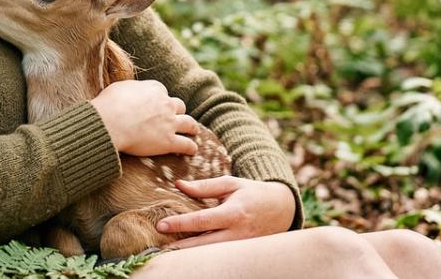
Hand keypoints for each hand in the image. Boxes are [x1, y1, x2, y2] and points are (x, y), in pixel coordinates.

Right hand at [90, 80, 199, 156]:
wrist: (110, 123)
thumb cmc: (108, 105)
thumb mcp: (119, 88)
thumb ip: (130, 89)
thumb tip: (129, 93)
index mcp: (154, 89)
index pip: (162, 91)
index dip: (159, 99)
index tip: (155, 105)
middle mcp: (165, 104)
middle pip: (178, 105)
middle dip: (177, 111)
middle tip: (175, 117)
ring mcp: (169, 123)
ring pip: (189, 123)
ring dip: (192, 127)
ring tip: (193, 130)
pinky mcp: (169, 142)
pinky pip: (186, 145)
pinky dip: (190, 148)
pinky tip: (192, 151)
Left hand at [155, 176, 294, 247]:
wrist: (282, 208)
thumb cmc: (252, 193)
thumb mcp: (230, 184)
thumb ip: (204, 186)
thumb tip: (179, 185)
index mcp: (233, 213)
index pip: (201, 221)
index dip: (180, 224)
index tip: (161, 225)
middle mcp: (237, 233)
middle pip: (204, 245)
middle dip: (180, 248)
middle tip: (158, 248)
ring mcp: (241, 246)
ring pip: (212, 254)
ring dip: (191, 255)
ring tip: (169, 253)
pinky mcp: (242, 253)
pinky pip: (220, 256)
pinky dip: (205, 255)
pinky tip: (189, 254)